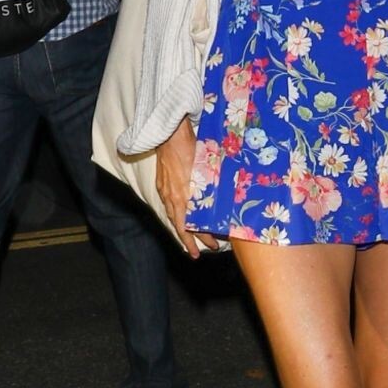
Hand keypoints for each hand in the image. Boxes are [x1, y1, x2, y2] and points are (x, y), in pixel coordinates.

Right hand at [155, 118, 217, 257]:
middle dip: (189, 241)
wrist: (168, 134)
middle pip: (179, 226)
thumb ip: (212, 185)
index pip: (189, 226)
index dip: (199, 238)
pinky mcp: (161, 184)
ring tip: (189, 241)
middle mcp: (171, 197)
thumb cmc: (189, 148)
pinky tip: (182, 218)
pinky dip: (176, 216)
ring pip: (173, 217)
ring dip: (182, 230)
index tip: (211, 246)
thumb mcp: (206, 168)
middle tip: (198, 252)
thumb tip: (226, 199)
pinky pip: (169, 206)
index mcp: (182, 196)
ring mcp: (165, 191)